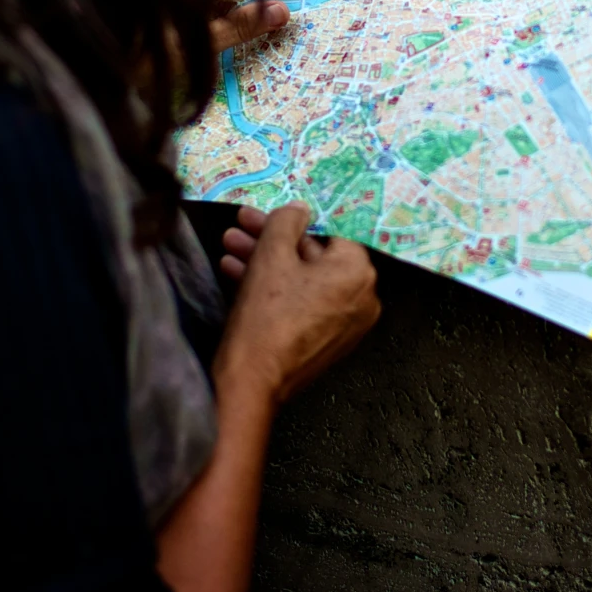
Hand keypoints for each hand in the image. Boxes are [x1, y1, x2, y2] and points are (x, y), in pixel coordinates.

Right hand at [212, 202, 378, 406]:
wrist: (251, 382)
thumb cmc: (266, 314)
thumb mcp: (272, 256)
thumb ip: (286, 222)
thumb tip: (301, 209)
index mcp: (358, 273)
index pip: (333, 230)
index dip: (296, 218)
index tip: (271, 212)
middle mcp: (362, 298)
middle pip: (314, 255)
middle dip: (272, 238)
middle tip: (242, 224)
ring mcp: (345, 324)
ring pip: (303, 279)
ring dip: (266, 260)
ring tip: (229, 245)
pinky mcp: (325, 341)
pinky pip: (303, 302)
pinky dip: (276, 288)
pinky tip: (236, 272)